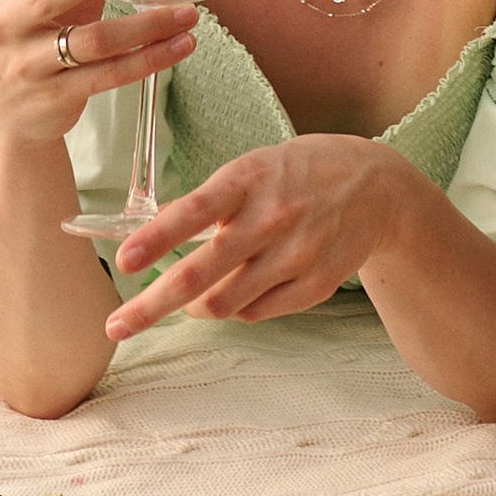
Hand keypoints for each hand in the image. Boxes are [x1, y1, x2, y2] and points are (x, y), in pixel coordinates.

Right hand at [0, 0, 200, 157]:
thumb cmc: (36, 38)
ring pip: (90, 42)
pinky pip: (108, 75)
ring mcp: (29, 65)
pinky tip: (180, 45)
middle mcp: (8, 25)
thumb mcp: (44, 0)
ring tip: (186, 12)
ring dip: (144, 26)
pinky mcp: (56, 96)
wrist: (8, 115)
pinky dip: (148, 59)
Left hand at [106, 138, 410, 339]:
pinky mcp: (315, 285)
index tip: (124, 262)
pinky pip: (257, 313)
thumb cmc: (301, 173)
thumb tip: (153, 231)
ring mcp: (296, 256)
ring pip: (224, 304)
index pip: (193, 212)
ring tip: (185, 301)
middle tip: (116, 327)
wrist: (379, 188)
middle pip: (200, 275)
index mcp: (249, 179)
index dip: (155, 239)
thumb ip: (209, 200)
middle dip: (150, 306)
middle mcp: (271, 218)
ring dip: (194, 308)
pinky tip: (237, 292)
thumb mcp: (253, 167)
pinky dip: (236, 309)